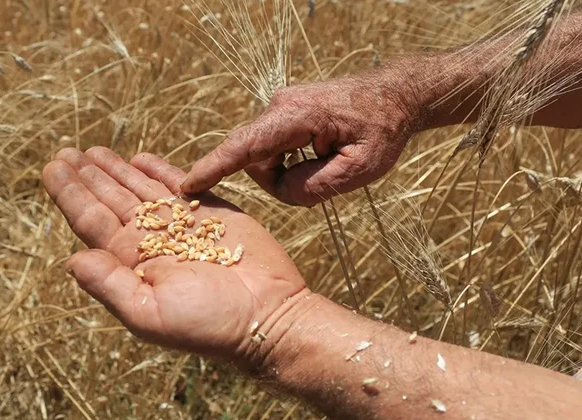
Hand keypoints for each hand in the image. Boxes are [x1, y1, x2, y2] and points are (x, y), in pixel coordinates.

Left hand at [42, 147, 307, 363]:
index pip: (92, 220)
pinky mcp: (214, 211)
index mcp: (132, 262)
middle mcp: (153, 240)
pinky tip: (140, 159)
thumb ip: (109, 285)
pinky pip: (180, 185)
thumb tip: (71, 259)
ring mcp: (183, 224)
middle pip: (111, 199)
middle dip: (88, 175)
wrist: (268, 316)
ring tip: (92, 152)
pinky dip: (160, 170)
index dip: (71, 193)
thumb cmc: (209, 323)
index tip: (52, 167)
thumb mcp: (149, 313)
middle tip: (64, 152)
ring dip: (116, 170)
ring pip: (141, 189)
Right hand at [180, 75, 418, 206]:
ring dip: (290, 172)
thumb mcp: (360, 169)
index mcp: (295, 116)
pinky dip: (291, 162)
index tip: (186, 185)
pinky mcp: (282, 114)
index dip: (213, 168)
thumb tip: (282, 191)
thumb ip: (316, 187)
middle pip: (256, 161)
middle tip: (328, 177)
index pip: (244, 146)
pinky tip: (321, 155)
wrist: (395, 96)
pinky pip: (273, 149)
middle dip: (282, 181)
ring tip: (330, 162)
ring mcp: (279, 107)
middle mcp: (280, 106)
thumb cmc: (382, 130)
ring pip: (264, 158)